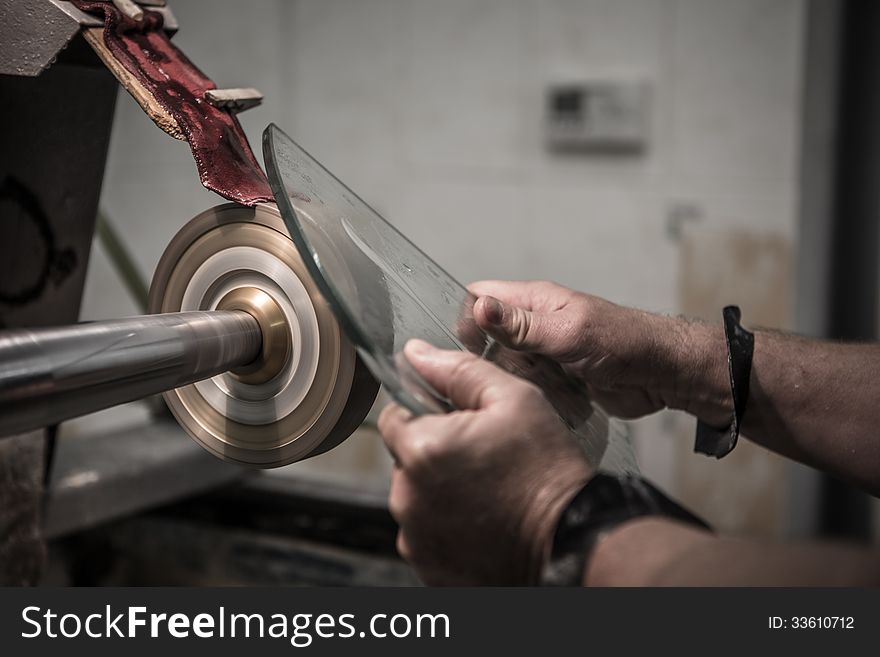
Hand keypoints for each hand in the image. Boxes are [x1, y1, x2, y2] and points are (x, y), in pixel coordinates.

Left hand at [379, 339, 591, 584]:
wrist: (571, 540)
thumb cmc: (547, 470)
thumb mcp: (513, 401)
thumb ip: (458, 371)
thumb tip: (416, 352)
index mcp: (421, 449)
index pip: (395, 418)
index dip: (426, 414)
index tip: (458, 425)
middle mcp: (407, 496)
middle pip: (405, 459)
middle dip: (434, 453)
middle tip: (481, 459)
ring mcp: (415, 536)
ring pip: (415, 497)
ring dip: (439, 490)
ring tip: (485, 491)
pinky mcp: (428, 566)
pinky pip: (425, 534)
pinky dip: (446, 526)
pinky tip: (481, 521)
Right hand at [468, 280, 729, 424]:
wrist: (663, 375)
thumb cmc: (624, 343)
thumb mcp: (566, 333)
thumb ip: (521, 325)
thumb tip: (480, 306)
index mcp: (534, 301)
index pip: (480, 297)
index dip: (468, 319)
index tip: (470, 349)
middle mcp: (535, 324)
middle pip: (488, 337)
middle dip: (489, 359)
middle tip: (502, 378)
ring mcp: (545, 351)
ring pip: (506, 365)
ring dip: (513, 381)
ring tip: (530, 390)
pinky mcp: (556, 377)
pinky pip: (528, 386)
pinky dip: (531, 396)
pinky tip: (543, 402)